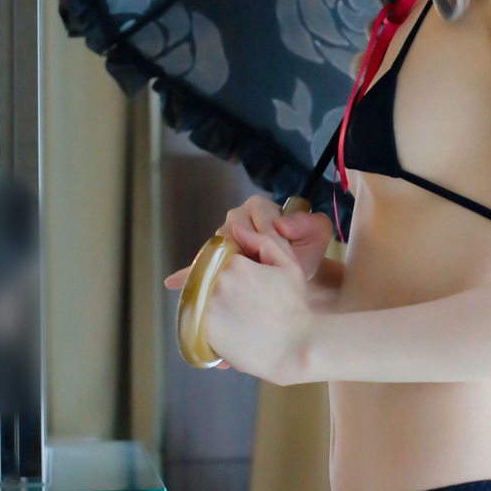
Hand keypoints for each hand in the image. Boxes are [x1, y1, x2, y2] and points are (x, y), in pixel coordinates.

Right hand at [164, 196, 339, 315]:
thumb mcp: (316, 239)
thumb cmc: (305, 255)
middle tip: (260, 269)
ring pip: (218, 247)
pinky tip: (174, 282)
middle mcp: (236, 218)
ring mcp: (223, 239)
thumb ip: (308, 225)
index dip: (269, 234)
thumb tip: (283, 225)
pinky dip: (189, 274)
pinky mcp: (215, 259)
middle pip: (233, 230)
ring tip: (244, 280)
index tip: (279, 251)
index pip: (257, 215)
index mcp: (259, 208)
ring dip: (228, 264)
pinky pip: (200, 265)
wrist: (297, 280)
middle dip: (247, 252)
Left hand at [199, 219, 317, 383]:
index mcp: (235, 264)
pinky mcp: (202, 331)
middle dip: (217, 287)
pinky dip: (206, 325)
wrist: (295, 348)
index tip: (238, 284)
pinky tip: (227, 331)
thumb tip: (238, 229)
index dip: (225, 269)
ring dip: (208, 305)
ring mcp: (207, 308)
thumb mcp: (288, 267)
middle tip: (238, 304)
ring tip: (233, 319)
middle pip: (205, 278)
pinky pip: (195, 322)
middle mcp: (217, 282)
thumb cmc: (295, 308)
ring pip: (197, 299)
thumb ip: (264, 242)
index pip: (216, 258)